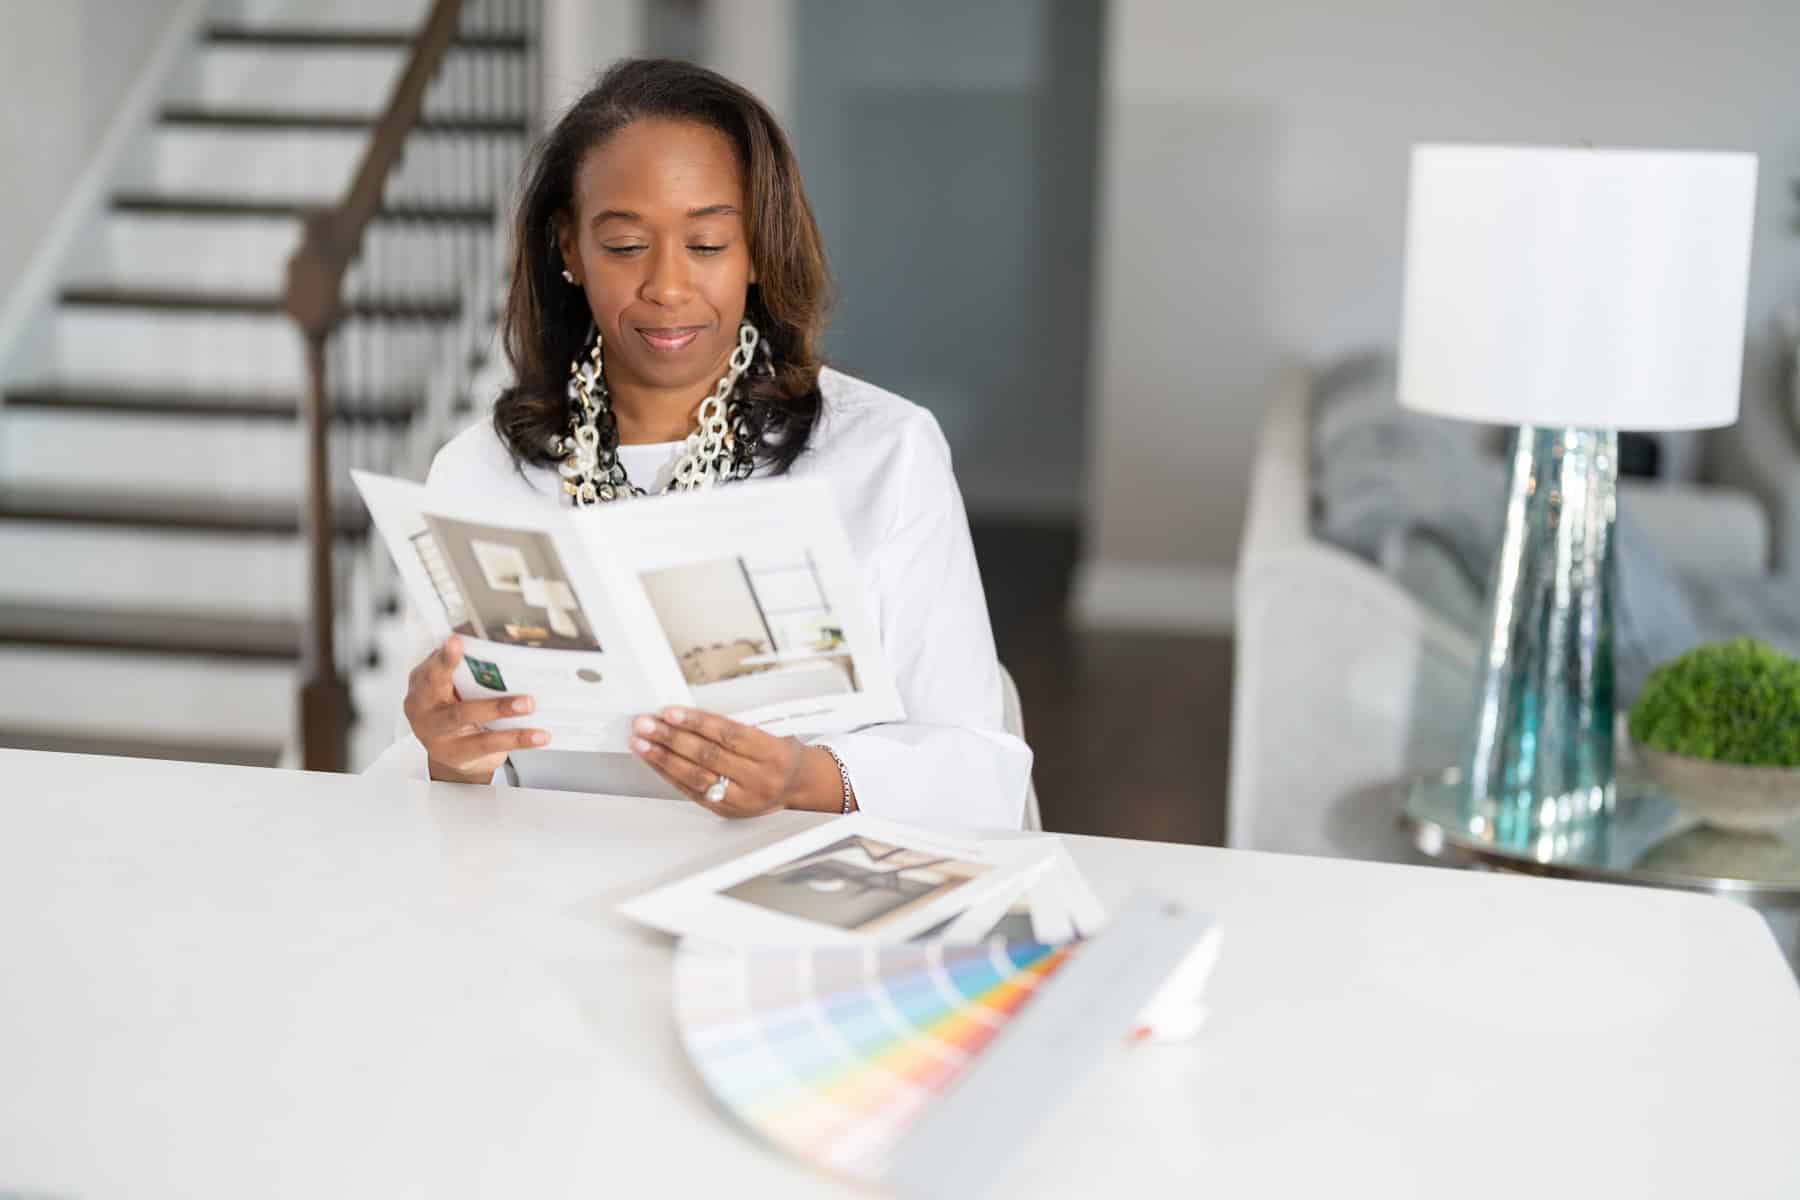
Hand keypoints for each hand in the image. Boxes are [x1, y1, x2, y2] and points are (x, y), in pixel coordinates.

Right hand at [404, 636, 547, 782]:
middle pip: (451, 700)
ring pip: (468, 719)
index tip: (456, 641)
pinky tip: (538, 736)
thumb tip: (504, 650)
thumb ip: (465, 671)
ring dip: (501, 709)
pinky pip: (488, 745)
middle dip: (482, 691)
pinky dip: (517, 738)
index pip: (433, 669)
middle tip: (515, 688)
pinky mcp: (455, 754)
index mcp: (422, 685)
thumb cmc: (453, 708)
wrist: (451, 753)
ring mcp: (437, 736)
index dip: (444, 657)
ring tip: (529, 705)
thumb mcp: (451, 687)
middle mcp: (424, 710)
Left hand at [630, 707, 845, 817]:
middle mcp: (758, 779)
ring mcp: (742, 799)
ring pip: (696, 776)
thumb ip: (732, 727)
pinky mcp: (726, 811)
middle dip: (671, 738)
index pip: (729, 735)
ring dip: (663, 758)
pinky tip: (655, 761)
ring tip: (642, 742)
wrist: (798, 786)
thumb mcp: (770, 732)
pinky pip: (692, 792)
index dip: (697, 723)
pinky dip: (670, 774)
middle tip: (646, 724)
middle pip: (708, 756)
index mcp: (772, 753)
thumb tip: (687, 715)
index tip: (670, 712)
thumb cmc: (780, 754)